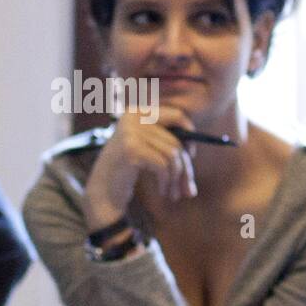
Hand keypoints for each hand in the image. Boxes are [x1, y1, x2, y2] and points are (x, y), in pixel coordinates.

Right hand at [84, 103, 198, 227]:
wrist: (102, 191)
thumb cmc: (128, 170)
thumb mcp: (149, 149)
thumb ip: (171, 143)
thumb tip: (203, 148)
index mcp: (138, 112)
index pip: (177, 115)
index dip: (190, 134)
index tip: (191, 154)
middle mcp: (133, 116)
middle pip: (177, 140)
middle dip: (186, 168)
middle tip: (189, 189)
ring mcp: (130, 131)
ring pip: (173, 154)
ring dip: (177, 178)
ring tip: (173, 193)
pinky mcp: (131, 149)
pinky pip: (164, 165)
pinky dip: (168, 182)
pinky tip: (164, 192)